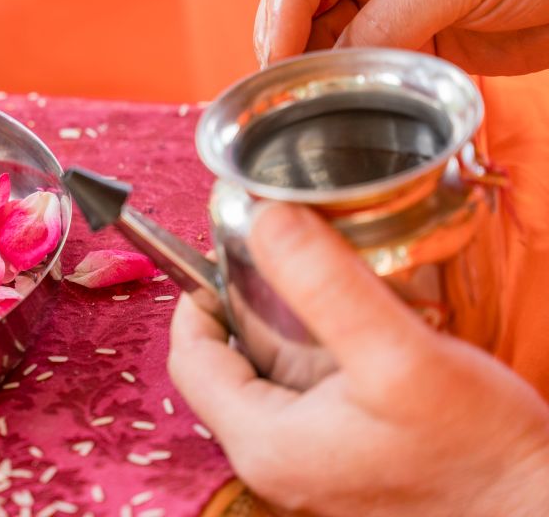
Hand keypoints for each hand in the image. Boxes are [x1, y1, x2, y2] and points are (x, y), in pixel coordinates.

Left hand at [168, 202, 548, 515]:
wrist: (536, 511)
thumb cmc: (478, 452)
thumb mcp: (399, 356)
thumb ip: (326, 286)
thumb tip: (267, 218)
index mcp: (263, 442)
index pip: (190, 358)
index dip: (198, 298)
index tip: (225, 254)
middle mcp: (275, 461)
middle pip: (224, 366)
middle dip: (244, 308)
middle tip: (282, 263)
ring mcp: (310, 465)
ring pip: (267, 378)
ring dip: (285, 329)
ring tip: (323, 289)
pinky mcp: (343, 460)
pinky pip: (307, 397)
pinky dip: (319, 357)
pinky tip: (360, 335)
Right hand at [256, 0, 548, 74]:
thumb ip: (388, 19)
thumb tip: (331, 67)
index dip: (282, 9)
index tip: (277, 59)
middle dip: (288, 37)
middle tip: (288, 86)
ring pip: (317, 28)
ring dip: (315, 61)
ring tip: (315, 95)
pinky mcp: (397, 23)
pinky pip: (352, 52)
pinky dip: (345, 76)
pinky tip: (346, 95)